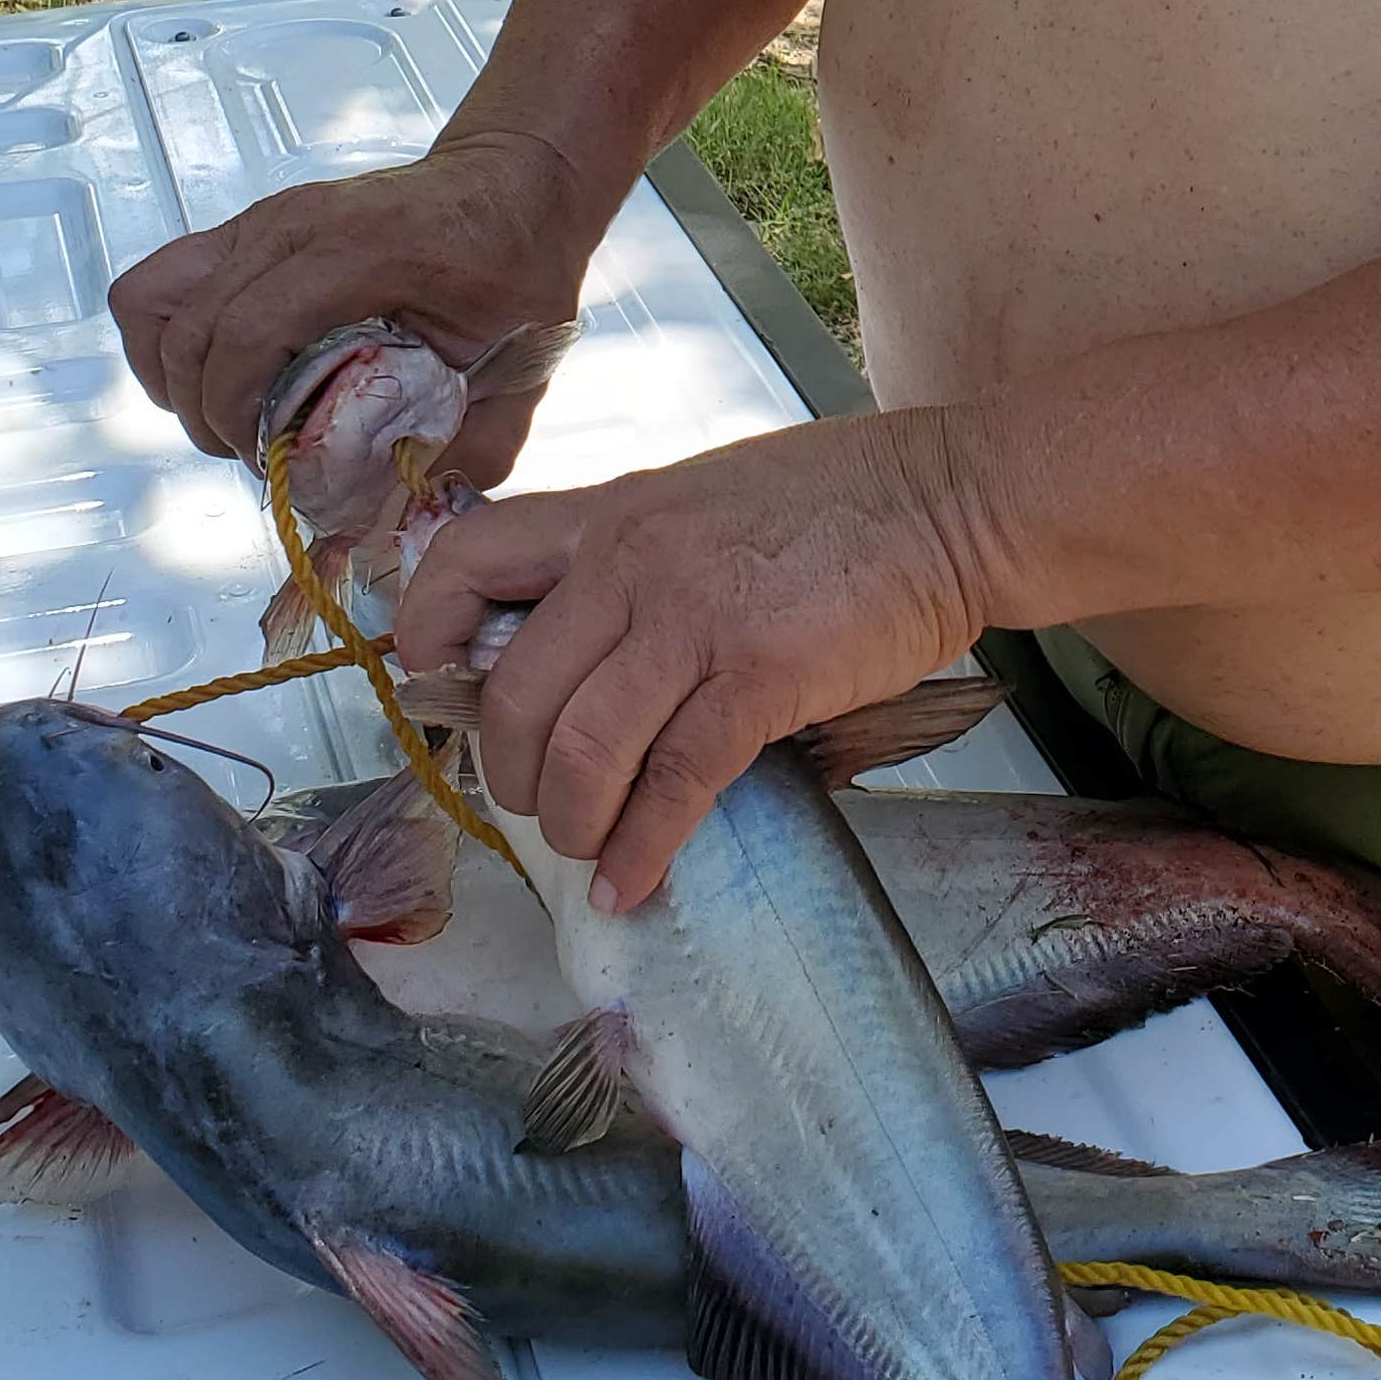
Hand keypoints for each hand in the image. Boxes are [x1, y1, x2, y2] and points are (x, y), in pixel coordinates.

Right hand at [110, 129, 600, 472]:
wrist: (513, 185)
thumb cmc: (518, 267)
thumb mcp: (520, 363)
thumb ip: (475, 445)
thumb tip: (412, 520)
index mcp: (357, 251)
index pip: (249, 334)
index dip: (238, 414)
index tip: (271, 463)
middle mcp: (291, 224)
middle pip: (191, 331)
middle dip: (207, 413)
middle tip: (261, 453)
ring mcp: (260, 219)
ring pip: (152, 301)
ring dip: (175, 377)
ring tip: (232, 417)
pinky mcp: (246, 228)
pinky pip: (161, 284)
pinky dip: (170, 341)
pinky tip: (222, 377)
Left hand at [395, 408, 985, 906]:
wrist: (955, 502)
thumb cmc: (845, 499)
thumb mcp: (704, 496)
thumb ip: (636, 555)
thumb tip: (584, 639)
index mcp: (612, 513)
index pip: (469, 559)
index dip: (425, 631)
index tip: (436, 688)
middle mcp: (632, 564)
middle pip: (515, 691)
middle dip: (510, 773)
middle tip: (535, 803)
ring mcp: (694, 621)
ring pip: (580, 750)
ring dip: (570, 824)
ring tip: (587, 850)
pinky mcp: (760, 679)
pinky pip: (673, 783)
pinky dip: (642, 849)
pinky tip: (632, 882)